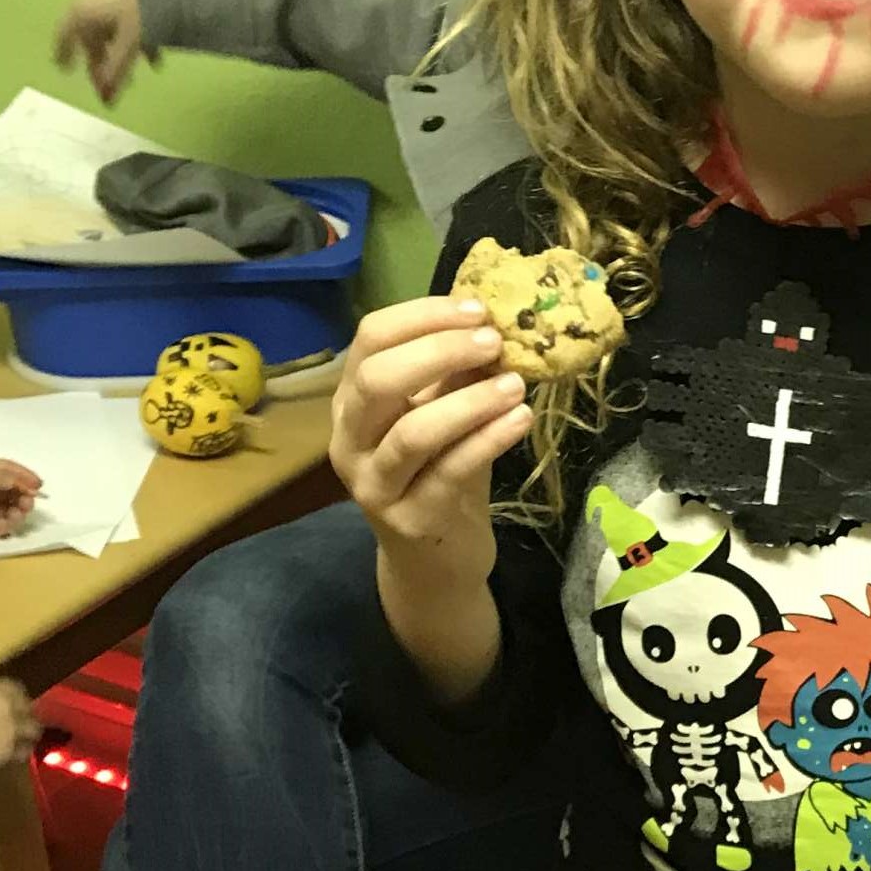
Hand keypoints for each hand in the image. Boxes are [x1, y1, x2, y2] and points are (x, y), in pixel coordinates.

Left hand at [0, 458, 41, 545]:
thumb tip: (17, 483)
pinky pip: (0, 525)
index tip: (38, 484)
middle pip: (11, 490)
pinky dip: (10, 523)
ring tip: (22, 510)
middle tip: (30, 500)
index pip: (5, 470)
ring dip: (20, 508)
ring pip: (9, 508)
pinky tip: (12, 520)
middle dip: (24, 493)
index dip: (22, 475)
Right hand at [0, 679, 39, 771]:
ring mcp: (13, 728)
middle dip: (25, 717)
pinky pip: (24, 751)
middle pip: (29, 710)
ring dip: (28, 735)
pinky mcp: (9, 749)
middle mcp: (9, 705)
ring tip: (21, 742)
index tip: (14, 706)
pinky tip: (12, 755)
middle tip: (19, 726)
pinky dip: (20, 752)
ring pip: (33, 731)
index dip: (17, 699)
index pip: (17, 690)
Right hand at [52, 0, 151, 103]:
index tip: (65, 68)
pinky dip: (135, 31)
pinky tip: (156, 45)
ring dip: (123, 46)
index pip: (64, 35)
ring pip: (109, 22)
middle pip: (89, 31)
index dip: (64, 53)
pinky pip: (124, 11)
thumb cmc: (142, 7)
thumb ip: (116, 72)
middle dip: (102, 57)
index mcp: (81, 10)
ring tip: (145, 66)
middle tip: (111, 77)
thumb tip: (105, 101)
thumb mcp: (130, 44)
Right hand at [330, 295, 527, 585]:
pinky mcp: (410, 521)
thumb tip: (491, 320)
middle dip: (439, 351)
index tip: (477, 309)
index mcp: (351, 402)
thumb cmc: (438, 475)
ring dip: (470, 401)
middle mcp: (349, 441)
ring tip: (516, 385)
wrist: (434, 561)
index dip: (423, 316)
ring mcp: (374, 485)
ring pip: (412, 432)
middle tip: (493, 341)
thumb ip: (457, 373)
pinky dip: (488, 440)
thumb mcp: (444, 415)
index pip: (370, 339)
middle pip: (377, 380)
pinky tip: (520, 420)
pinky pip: (449, 472)